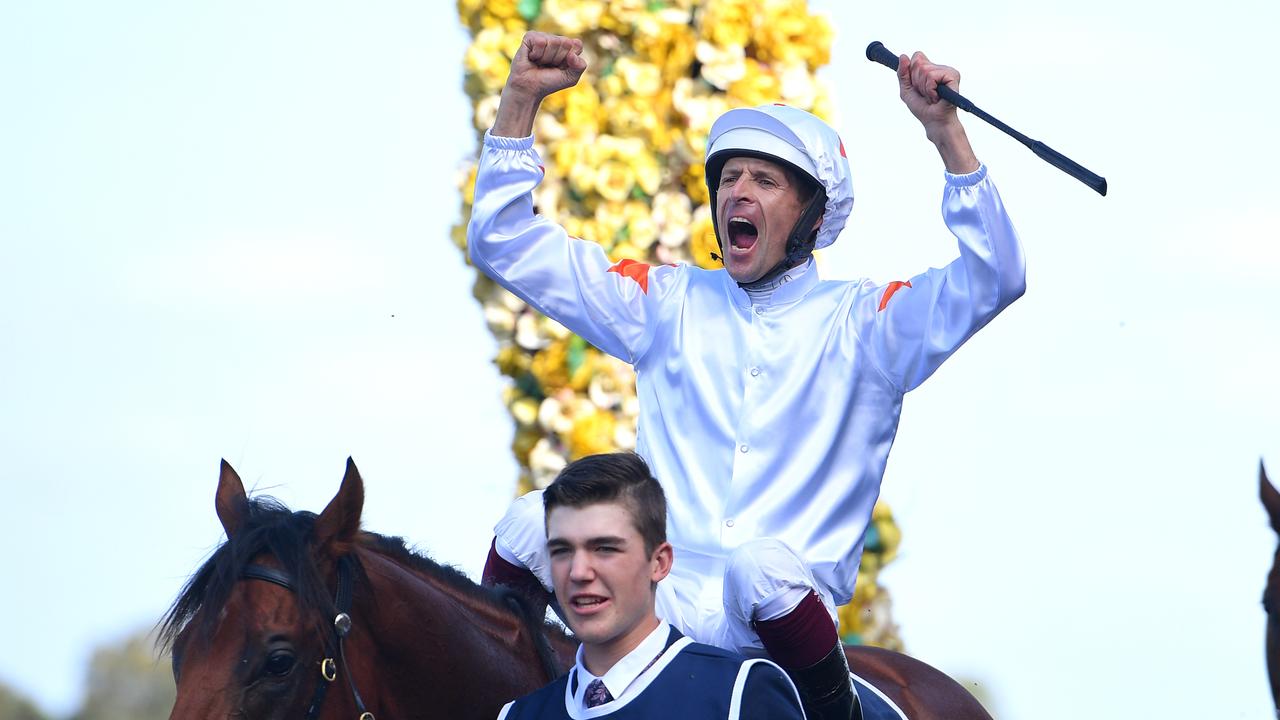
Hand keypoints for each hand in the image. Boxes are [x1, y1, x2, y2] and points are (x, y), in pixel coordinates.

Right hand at [505, 32, 586, 102]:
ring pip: (553, 41)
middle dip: (558, 58)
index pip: (577, 45)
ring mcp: (543, 36)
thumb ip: (580, 66)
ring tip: (539, 63)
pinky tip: (532, 58)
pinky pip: (540, 41)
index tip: (562, 67)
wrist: (529, 88)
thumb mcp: (570, 78)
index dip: (571, 59)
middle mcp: (556, 40)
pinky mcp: (530, 36)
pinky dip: (537, 54)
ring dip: (546, 57)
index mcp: (568, 47)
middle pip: (566, 42)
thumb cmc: (549, 82)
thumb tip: (572, 54)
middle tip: (549, 66)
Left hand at [896, 51, 978, 173]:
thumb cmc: (922, 107)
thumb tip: (903, 56)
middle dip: (917, 82)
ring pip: (924, 71)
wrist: (934, 121)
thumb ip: (902, 73)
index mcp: (931, 67)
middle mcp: (940, 67)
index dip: (912, 73)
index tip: (917, 86)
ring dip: (924, 88)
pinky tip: (937, 97)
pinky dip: (930, 90)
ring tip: (931, 97)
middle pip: (918, 63)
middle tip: (926, 94)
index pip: (916, 57)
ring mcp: (948, 70)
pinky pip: (932, 77)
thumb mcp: (906, 89)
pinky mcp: (953, 76)